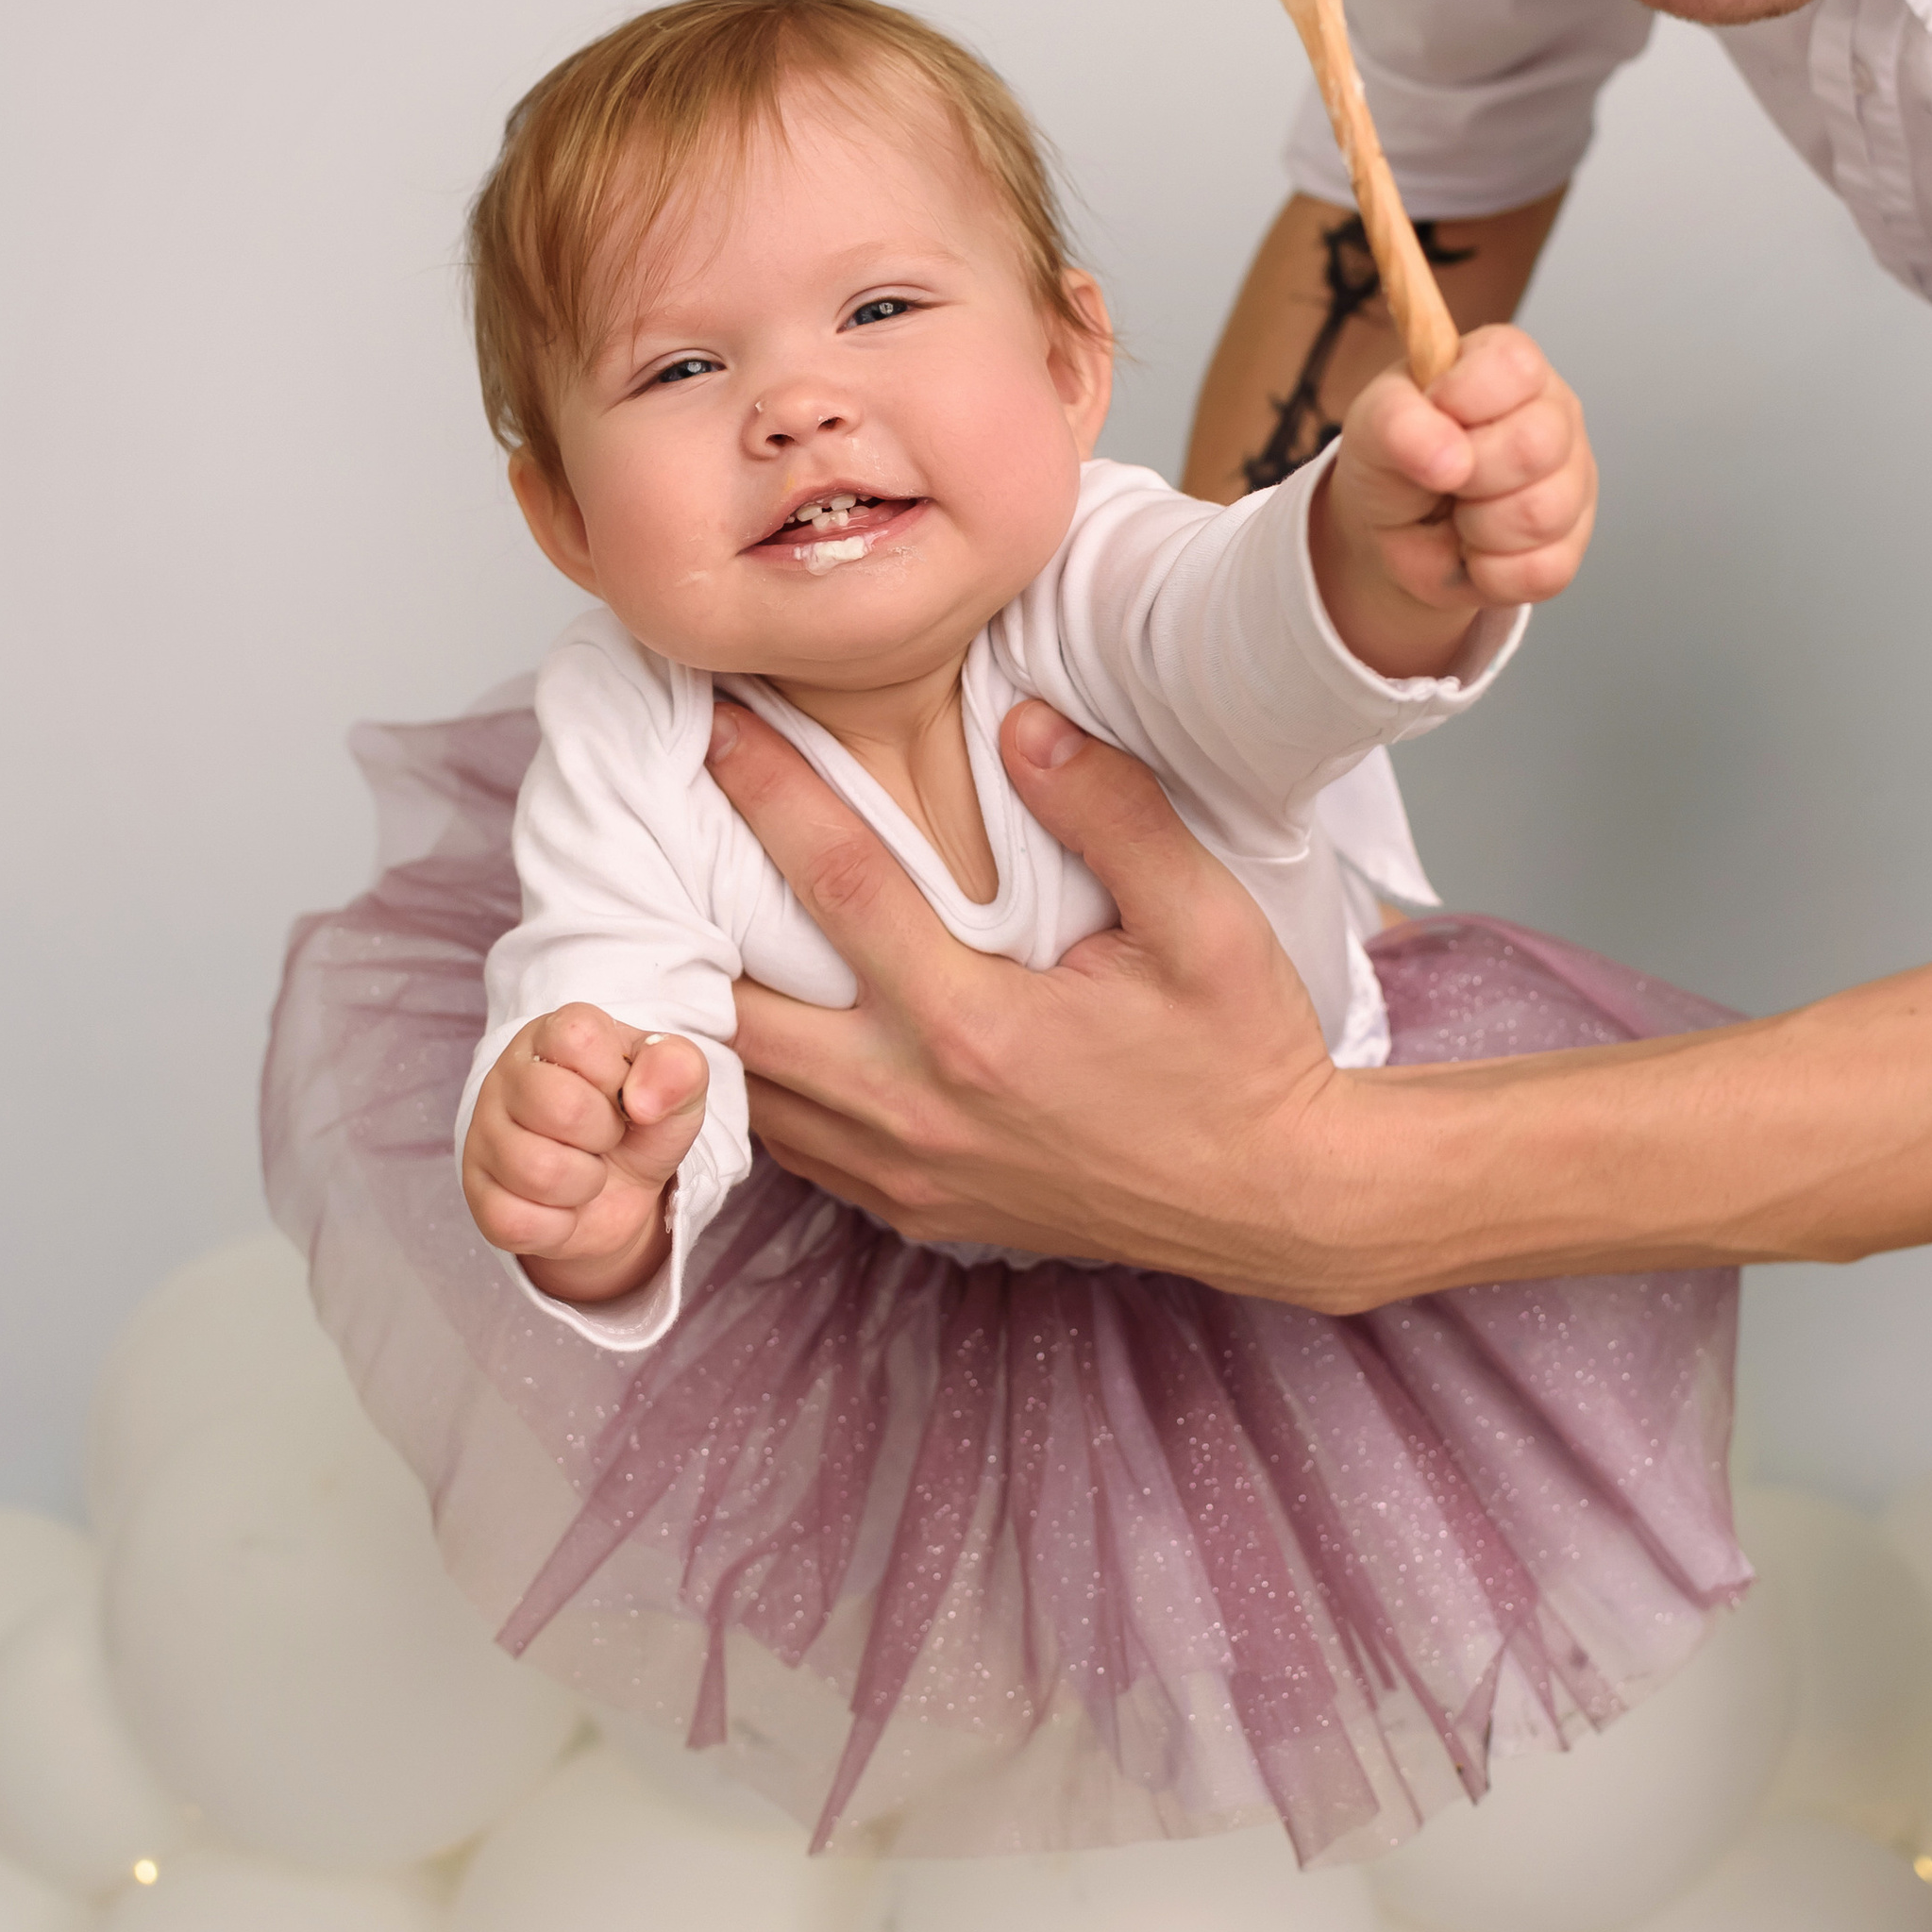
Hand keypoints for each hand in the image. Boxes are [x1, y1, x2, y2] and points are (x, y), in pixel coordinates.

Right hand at [460, 1007, 707, 1303]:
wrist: (621, 1191)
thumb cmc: (639, 1123)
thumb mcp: (678, 1089)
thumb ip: (679, 1070)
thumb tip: (643, 1101)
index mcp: (551, 1035)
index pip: (579, 1038)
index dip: (617, 1076)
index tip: (623, 1092)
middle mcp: (506, 1077)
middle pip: (562, 1108)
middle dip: (605, 1134)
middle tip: (607, 1135)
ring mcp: (484, 1136)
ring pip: (539, 1172)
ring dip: (584, 1183)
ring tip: (586, 1170)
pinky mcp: (479, 1196)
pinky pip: (517, 1221)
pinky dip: (559, 1225)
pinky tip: (563, 1206)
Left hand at [707, 694, 1363, 1296]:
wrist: (1278, 1200)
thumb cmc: (1244, 1060)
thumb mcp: (1208, 924)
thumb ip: (1111, 812)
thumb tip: (1019, 721)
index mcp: (976, 1025)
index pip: (837, 883)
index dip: (768, 792)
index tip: (717, 726)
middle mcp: (917, 1107)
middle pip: (740, 1008)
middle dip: (685, 918)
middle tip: (654, 837)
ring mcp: (907, 1172)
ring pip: (751, 1091)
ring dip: (707, 1013)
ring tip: (684, 924)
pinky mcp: (916, 1211)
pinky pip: (795, 1148)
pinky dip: (757, 1086)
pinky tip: (759, 1024)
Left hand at [1315, 322, 1595, 674]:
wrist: (1394, 532)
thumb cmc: (1395, 460)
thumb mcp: (1372, 425)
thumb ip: (1397, 421)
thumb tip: (1450, 458)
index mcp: (1509, 366)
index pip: (1515, 367)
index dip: (1463, 399)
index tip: (1431, 412)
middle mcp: (1554, 416)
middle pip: (1535, 447)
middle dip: (1468, 476)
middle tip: (1444, 477)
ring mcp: (1572, 482)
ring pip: (1541, 514)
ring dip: (1476, 528)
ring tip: (1458, 515)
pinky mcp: (1571, 547)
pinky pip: (1541, 570)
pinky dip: (1489, 572)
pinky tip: (1476, 550)